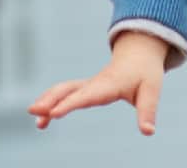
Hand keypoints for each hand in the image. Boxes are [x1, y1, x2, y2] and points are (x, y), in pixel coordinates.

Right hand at [28, 31, 169, 134]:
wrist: (138, 55)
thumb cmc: (145, 73)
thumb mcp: (152, 91)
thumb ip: (148, 111)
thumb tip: (149, 131)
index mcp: (109, 84)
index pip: (87, 96)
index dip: (69, 104)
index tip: (53, 113)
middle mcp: (94, 83)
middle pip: (68, 90)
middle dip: (50, 100)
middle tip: (34, 113)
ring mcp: (87, 84)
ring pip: (62, 90)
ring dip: (47, 102)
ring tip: (36, 121)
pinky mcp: (85, 87)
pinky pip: (64, 93)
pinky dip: (51, 103)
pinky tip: (43, 119)